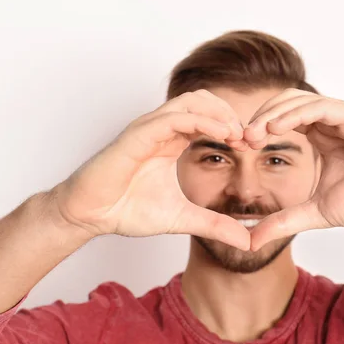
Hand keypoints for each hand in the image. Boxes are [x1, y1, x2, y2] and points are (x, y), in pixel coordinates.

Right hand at [49, 90, 250, 249]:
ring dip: (220, 114)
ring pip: (191, 102)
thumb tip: (247, 241)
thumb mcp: (184, 218)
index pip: (210, 118)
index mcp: (173, 141)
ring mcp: (149, 128)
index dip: (234, 128)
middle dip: (231, 115)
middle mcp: (163, 129)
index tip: (252, 147)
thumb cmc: (128, 210)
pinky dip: (201, 121)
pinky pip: (174, 118)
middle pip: (204, 101)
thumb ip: (215, 225)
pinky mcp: (137, 135)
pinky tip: (222, 136)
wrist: (91, 216)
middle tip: (250, 139)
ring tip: (239, 135)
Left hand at [244, 89, 343, 250]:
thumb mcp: (315, 212)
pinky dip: (296, 114)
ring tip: (253, 134)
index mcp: (322, 133)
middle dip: (260, 117)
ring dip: (273, 113)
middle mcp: (332, 119)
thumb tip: (250, 241)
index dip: (258, 127)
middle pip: (286, 102)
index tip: (238, 146)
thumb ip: (283, 222)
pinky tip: (276, 129)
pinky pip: (323, 108)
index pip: (282, 117)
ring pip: (301, 100)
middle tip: (240, 139)